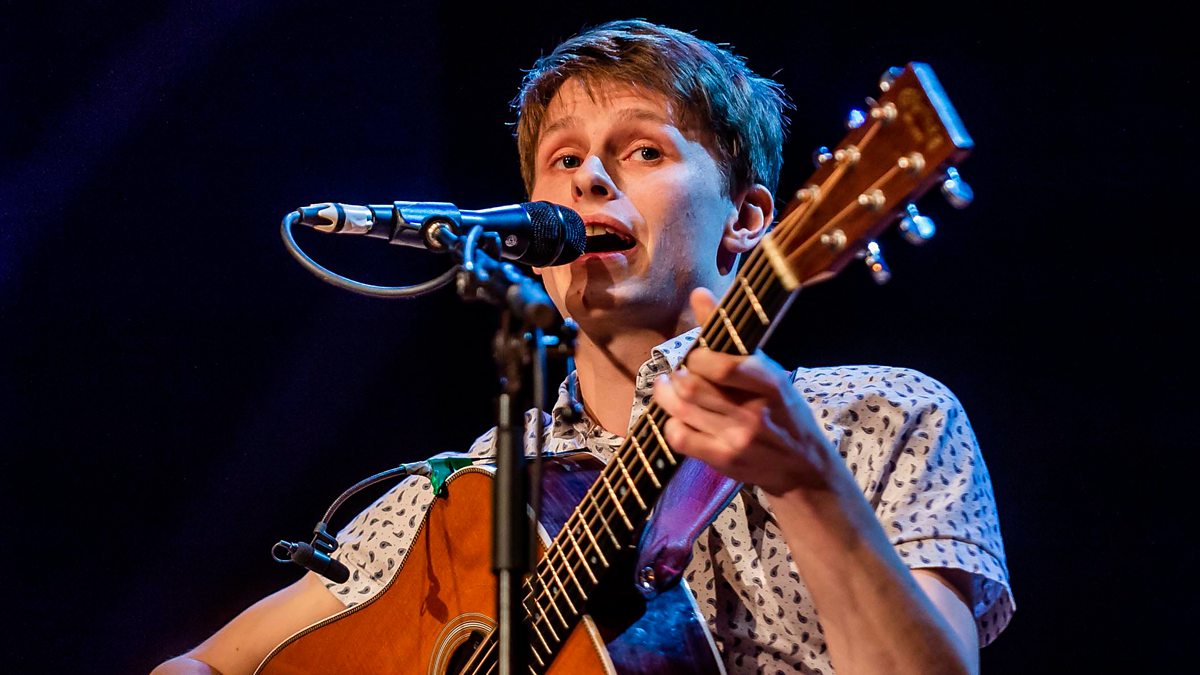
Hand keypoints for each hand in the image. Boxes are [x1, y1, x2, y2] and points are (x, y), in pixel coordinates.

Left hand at [652, 288, 842, 496]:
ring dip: (666, 395)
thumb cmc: (784, 411)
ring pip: (680, 409)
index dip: (697, 356)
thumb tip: (698, 293)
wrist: (803, 468)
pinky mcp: (723, 461)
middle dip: (676, 376)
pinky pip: (679, 438)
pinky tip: (678, 418)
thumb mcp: (769, 372)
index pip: (721, 365)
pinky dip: (671, 423)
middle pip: (692, 387)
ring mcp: (737, 440)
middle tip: (676, 373)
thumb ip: (731, 335)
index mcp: (769, 384)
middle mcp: (753, 413)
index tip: (696, 356)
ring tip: (668, 389)